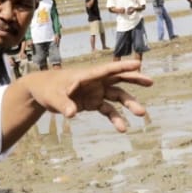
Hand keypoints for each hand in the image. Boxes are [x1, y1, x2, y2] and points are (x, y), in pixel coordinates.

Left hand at [14, 60, 151, 131]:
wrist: (41, 93)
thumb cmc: (48, 89)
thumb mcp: (54, 96)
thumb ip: (64, 104)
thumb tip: (72, 114)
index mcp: (88, 75)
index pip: (108, 69)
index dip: (123, 67)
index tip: (138, 64)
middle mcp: (95, 82)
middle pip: (118, 78)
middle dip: (134, 79)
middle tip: (150, 81)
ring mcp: (96, 92)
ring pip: (117, 96)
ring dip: (129, 103)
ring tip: (141, 113)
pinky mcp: (93, 102)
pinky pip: (108, 110)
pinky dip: (116, 118)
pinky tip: (123, 128)